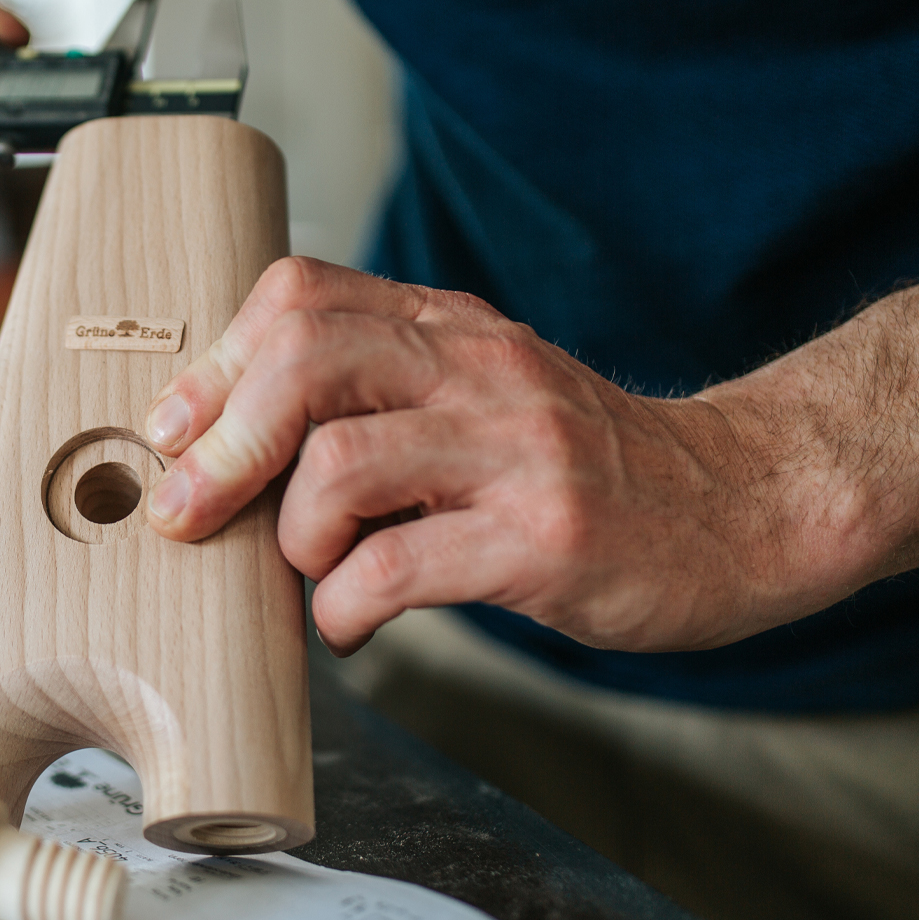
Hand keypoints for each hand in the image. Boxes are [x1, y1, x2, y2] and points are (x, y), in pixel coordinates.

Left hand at [141, 258, 852, 655]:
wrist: (747, 503)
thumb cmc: (588, 463)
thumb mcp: (484, 392)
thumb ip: (382, 395)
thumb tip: (235, 442)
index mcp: (453, 329)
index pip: (302, 296)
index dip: (216, 363)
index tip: (171, 432)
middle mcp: (481, 370)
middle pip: (305, 358)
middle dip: (220, 443)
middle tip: (185, 511)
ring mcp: (516, 452)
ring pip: (341, 462)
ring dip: (293, 533)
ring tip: (311, 569)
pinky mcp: (547, 540)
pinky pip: (400, 568)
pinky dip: (345, 606)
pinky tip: (351, 622)